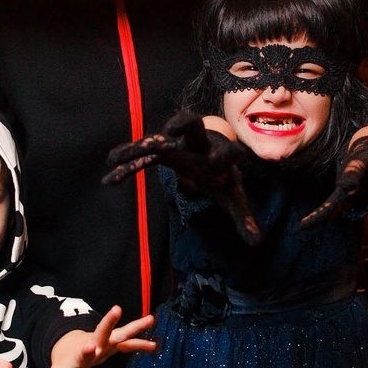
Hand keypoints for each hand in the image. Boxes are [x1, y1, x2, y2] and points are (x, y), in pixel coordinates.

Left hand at [36, 306, 157, 367]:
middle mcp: (96, 343)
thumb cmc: (65, 363)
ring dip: (135, 327)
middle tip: (117, 309)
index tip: (91, 347)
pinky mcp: (114, 345)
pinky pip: (129, 345)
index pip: (84, 350)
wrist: (72, 351)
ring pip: (121, 333)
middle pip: (103, 332)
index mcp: (81, 352)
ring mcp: (106, 342)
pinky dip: (141, 345)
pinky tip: (155, 346)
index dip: (87, 349)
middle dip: (109, 322)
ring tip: (150, 319)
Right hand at [104, 110, 260, 243]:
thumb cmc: (222, 177)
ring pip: (157, 140)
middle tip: (171, 131)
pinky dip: (128, 161)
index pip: (227, 156)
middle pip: (193, 127)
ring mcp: (178, 145)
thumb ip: (244, 219)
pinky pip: (143, 154)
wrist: (211, 154)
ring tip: (114, 160)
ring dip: (138, 147)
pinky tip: (110, 173)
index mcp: (218, 158)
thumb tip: (258, 244)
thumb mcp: (233, 199)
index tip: (238, 153)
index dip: (231, 156)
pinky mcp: (162, 150)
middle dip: (184, 123)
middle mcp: (198, 145)